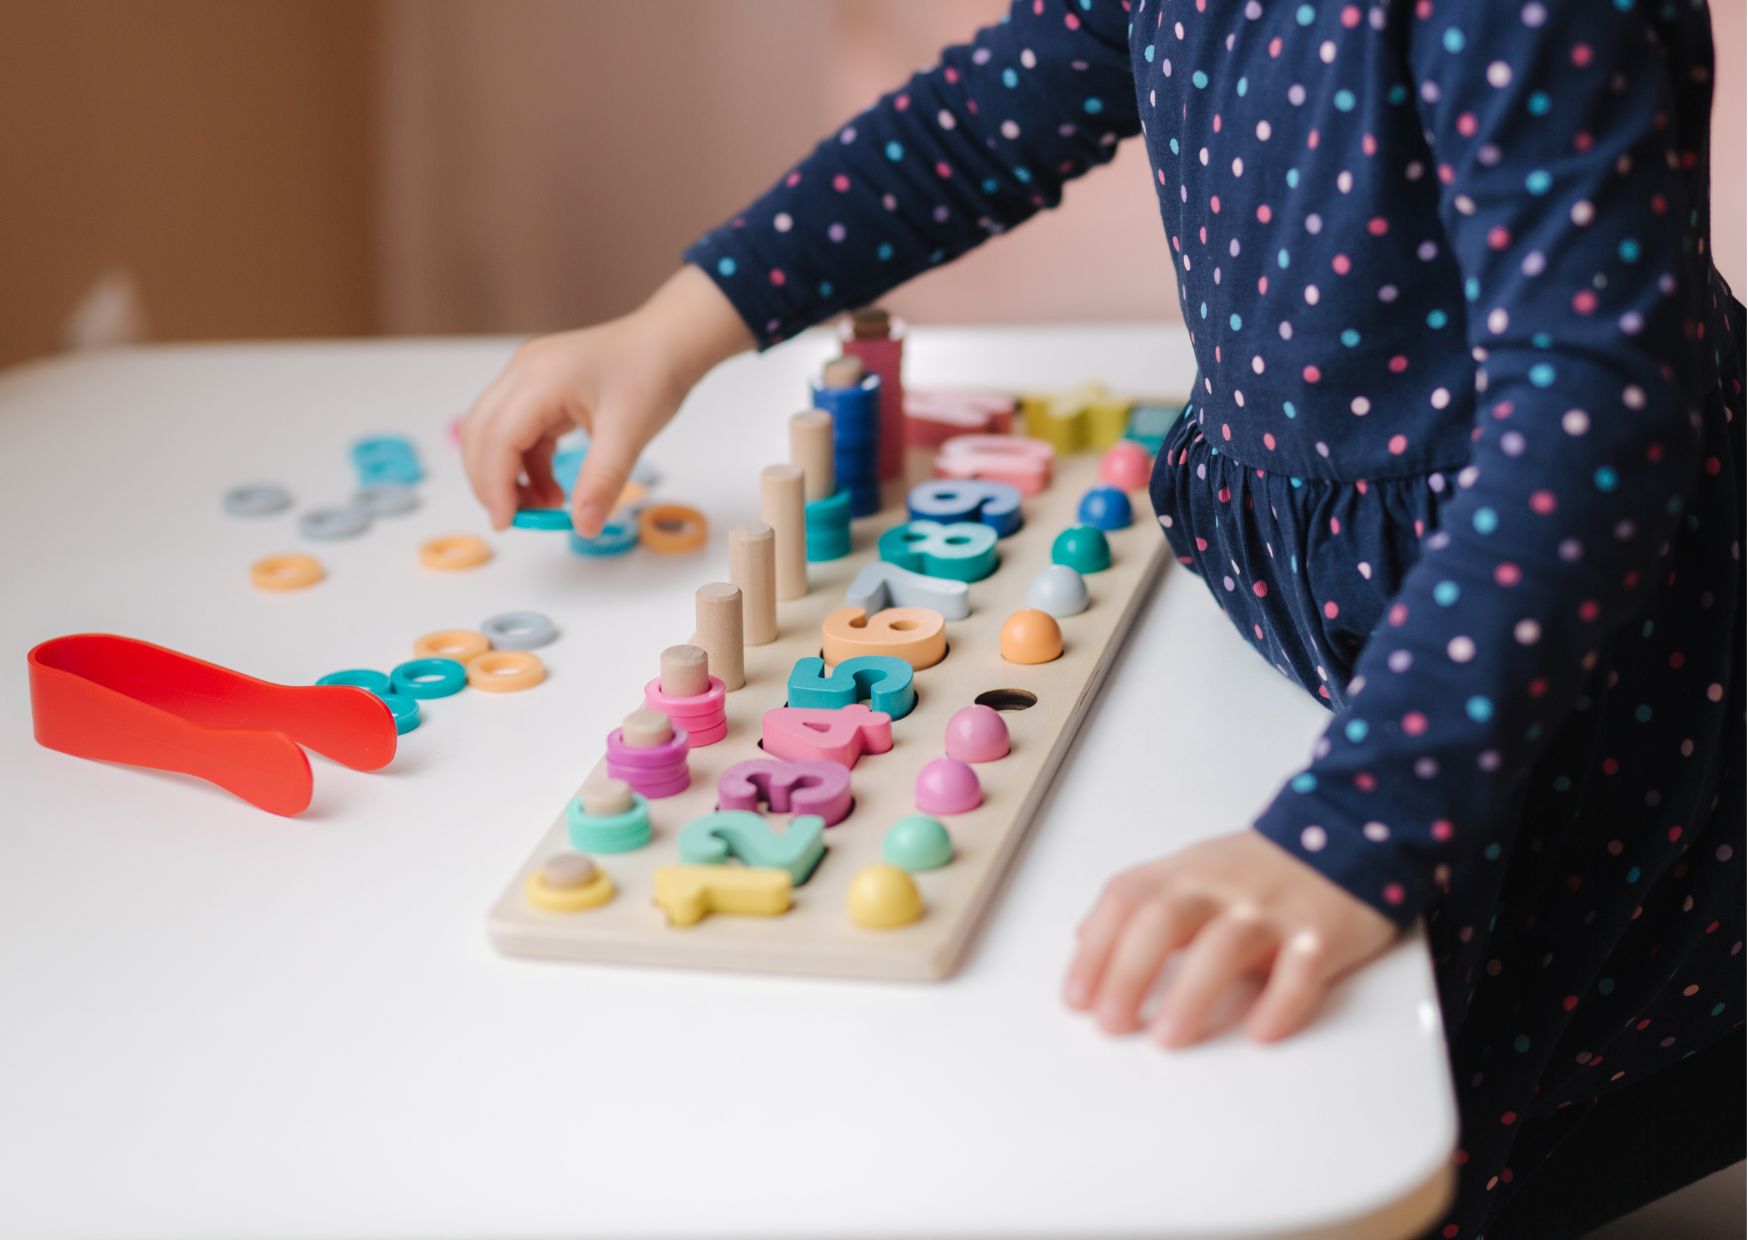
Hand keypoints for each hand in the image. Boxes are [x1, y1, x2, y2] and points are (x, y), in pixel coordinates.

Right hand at [459, 265, 754, 535]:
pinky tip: (553, 488)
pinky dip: (527, 464)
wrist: (668, 342)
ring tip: (547, 505)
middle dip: (492, 482)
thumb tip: (583, 528)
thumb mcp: (630, 433)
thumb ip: (602, 482)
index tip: (507, 524)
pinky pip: (516, 432)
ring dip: (509, 475)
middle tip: (521, 520)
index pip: (496, 438)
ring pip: (493, 434)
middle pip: (480, 434)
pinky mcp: (537, 388)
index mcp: (540, 378)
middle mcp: (523, 372)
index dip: (495, 485)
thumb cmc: (652, 374)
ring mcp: (527, 377)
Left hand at [1063, 830, 1399, 1046]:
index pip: (1125, 901)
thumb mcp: (1191, 869)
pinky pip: (1301, 968)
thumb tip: (1083, 940)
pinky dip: (1281, 1002)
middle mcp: (1222, 886)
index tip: (1076, 1000)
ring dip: (1192, 993)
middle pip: (1164, 920)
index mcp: (1184, 872)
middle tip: (1111, 1024)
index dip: (1095, 949)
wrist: (1349, 833)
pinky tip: (1261, 1032)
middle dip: (1130, 972)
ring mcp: (1272, 908)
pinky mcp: (1322, 931)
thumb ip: (1139, 901)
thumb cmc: (1259, 867)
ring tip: (1168, 1037)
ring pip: (1225, 945)